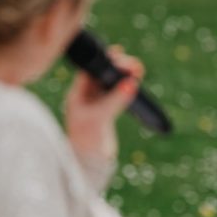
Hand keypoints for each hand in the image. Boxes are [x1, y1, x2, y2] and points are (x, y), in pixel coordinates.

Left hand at [65, 48, 143, 162]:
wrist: (87, 163)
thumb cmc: (86, 140)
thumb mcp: (100, 118)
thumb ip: (115, 100)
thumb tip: (131, 83)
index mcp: (78, 95)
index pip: (91, 70)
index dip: (105, 60)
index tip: (119, 53)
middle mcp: (86, 97)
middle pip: (103, 75)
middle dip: (119, 68)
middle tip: (136, 65)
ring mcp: (96, 104)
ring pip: (112, 84)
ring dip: (125, 77)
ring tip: (139, 70)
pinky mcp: (106, 113)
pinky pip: (117, 95)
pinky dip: (126, 88)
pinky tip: (135, 84)